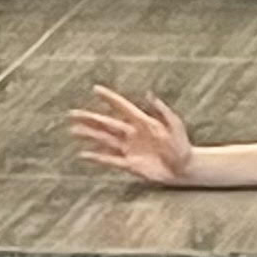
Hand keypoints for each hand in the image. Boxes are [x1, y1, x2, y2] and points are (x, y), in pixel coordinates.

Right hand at [69, 86, 194, 187]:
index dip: (109, 98)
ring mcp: (129, 149)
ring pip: (104, 140)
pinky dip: (97, 157)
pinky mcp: (130, 164)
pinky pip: (110, 160)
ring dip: (89, 135)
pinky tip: (83, 154)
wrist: (184, 168)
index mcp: (143, 122)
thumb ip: (162, 110)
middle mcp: (132, 134)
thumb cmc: (182, 145)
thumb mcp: (175, 125)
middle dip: (90, 118)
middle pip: (106, 123)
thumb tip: (150, 94)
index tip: (95, 88)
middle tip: (72, 113)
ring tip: (73, 130)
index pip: (122, 107)